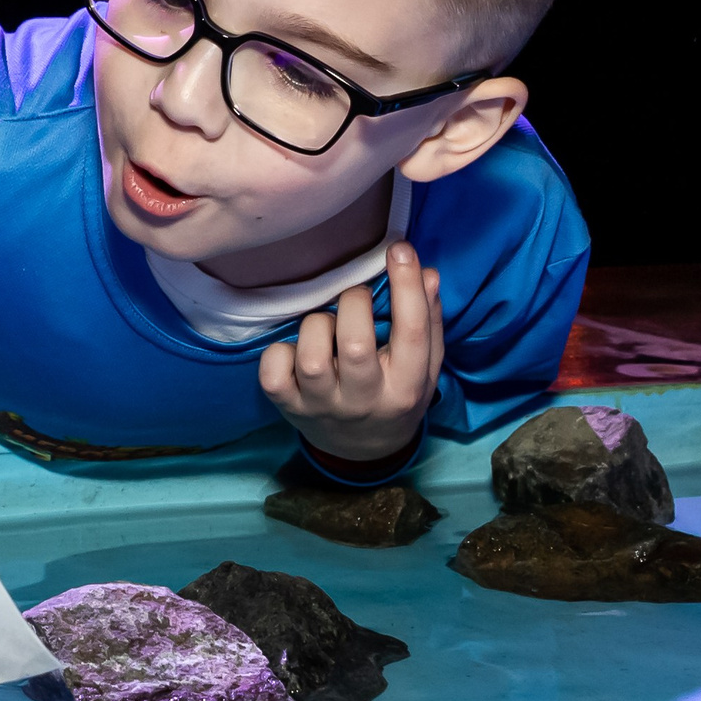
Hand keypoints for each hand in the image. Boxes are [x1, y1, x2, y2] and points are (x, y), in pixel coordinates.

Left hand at [258, 242, 443, 462]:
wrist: (363, 450)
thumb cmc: (395, 393)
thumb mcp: (424, 365)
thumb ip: (428, 320)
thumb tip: (427, 272)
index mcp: (407, 387)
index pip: (413, 333)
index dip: (406, 285)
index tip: (399, 250)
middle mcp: (365, 400)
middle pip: (354, 345)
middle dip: (353, 304)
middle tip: (354, 298)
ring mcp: (323, 406)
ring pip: (310, 358)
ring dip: (316, 326)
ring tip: (326, 326)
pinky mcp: (288, 407)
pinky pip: (273, 373)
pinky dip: (279, 353)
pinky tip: (296, 352)